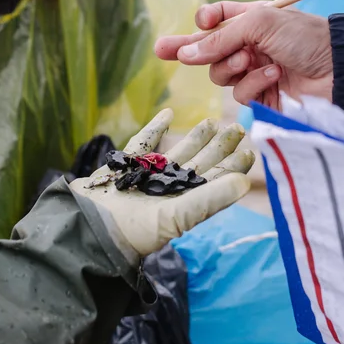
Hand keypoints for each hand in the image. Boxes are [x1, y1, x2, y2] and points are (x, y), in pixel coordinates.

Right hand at [70, 109, 253, 256]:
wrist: (92, 226)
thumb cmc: (138, 230)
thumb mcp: (181, 215)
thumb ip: (213, 198)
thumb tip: (245, 184)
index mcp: (187, 202)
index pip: (217, 180)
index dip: (234, 166)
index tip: (251, 150)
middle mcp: (171, 188)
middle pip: (201, 163)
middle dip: (219, 146)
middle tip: (237, 127)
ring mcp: (150, 176)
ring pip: (178, 152)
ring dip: (195, 137)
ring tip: (211, 121)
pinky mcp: (128, 166)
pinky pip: (146, 142)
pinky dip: (156, 128)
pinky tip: (168, 114)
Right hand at [154, 3, 332, 108]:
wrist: (340, 68)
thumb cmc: (306, 36)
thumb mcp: (260, 22)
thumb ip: (221, 37)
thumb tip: (185, 54)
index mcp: (253, 19)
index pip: (217, 19)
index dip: (204, 21)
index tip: (200, 22)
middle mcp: (251, 45)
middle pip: (208, 51)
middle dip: (193, 50)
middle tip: (164, 51)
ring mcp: (255, 71)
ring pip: (220, 75)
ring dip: (231, 66)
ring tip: (253, 60)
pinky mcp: (263, 96)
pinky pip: (240, 93)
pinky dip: (252, 84)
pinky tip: (273, 76)